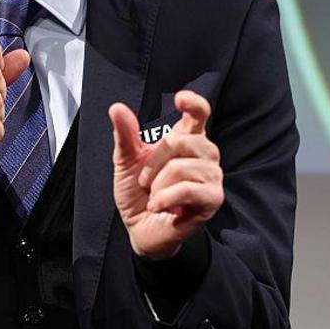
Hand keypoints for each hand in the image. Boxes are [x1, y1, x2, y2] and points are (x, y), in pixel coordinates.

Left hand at [110, 91, 223, 259]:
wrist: (140, 229)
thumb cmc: (138, 193)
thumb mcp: (126, 161)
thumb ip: (125, 135)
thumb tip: (117, 108)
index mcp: (187, 139)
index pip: (199, 114)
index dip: (194, 103)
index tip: (180, 99)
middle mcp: (205, 155)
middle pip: (182, 140)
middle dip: (155, 161)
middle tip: (145, 181)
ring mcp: (212, 176)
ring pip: (182, 167)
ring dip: (158, 186)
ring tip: (155, 197)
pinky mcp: (213, 199)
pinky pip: (188, 190)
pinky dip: (165, 199)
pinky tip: (158, 207)